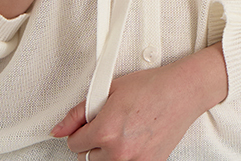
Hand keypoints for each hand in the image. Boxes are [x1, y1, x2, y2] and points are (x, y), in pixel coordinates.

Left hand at [51, 45, 227, 160]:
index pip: (74, 144)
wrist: (181, 92)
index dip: (78, 131)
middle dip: (92, 142)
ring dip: (107, 153)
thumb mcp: (109, 90)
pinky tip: (132, 140)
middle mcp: (119, 152)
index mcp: (106, 131)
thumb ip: (79, 113)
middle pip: (87, 159)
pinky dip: (125, 157)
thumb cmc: (151, 87)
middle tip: (106, 125)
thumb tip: (59, 128)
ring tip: (119, 133)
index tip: (86, 126)